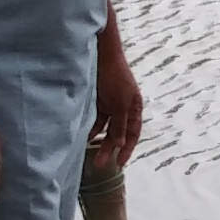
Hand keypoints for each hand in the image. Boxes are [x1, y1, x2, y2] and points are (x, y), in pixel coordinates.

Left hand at [89, 32, 140, 174]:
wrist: (101, 54)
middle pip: (118, 132)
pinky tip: (85, 136)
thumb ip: (120, 125)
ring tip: (90, 153)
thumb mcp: (120, 105)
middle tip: (100, 165)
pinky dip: (91, 127)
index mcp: (135, 107)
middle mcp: (123, 107)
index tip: (120, 164)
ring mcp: (110, 103)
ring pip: (105, 127)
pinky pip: (95, 118)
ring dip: (99, 140)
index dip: (127, 149)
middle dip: (109, 149)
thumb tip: (119, 144)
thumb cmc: (115, 77)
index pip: (133, 133)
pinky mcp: (97, 99)